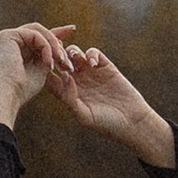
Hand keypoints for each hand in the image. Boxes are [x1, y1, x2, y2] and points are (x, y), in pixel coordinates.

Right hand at [0, 20, 73, 129]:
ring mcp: (8, 35)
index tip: (72, 29)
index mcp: (16, 45)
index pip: (38, 35)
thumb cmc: (25, 88)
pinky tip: (49, 64)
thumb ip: (48, 54)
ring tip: (61, 62)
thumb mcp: (41, 68)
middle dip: (57, 41)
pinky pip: (36, 35)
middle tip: (68, 58)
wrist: (11, 95)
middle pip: (40, 31)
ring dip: (54, 46)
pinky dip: (46, 48)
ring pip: (39, 31)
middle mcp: (11, 38)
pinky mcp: (8, 35)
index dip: (56, 32)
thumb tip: (60, 43)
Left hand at [44, 41, 177, 172]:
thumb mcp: (84, 116)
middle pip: (60, 61)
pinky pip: (93, 53)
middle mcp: (77, 81)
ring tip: (75, 60)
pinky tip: (93, 64)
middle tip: (60, 58)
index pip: (50, 78)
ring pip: (74, 54)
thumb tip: (63, 76)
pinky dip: (91, 54)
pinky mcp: (105, 67)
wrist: (132, 122)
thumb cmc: (106, 125)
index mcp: (68, 94)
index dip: (45, 69)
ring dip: (72, 53)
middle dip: (57, 56)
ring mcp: (91, 73)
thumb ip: (70, 98)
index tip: (46, 66)